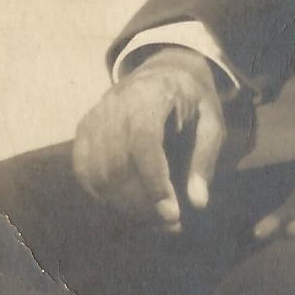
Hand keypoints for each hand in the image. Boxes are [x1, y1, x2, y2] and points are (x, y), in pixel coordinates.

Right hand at [73, 47, 224, 232]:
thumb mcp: (211, 121)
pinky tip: (126, 205)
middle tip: (170, 222)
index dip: (154, 181)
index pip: (143, 141)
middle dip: (143, 203)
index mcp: (152, 93)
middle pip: (117, 164)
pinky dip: (102, 195)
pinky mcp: (83, 129)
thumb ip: (204, 158)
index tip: (172, 213)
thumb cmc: (191, 99)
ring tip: (152, 218)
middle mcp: (116, 103)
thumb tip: (198, 202)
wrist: (163, 71)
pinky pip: (84, 171)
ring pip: (97, 173)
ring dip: (124, 206)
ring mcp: (95, 116)